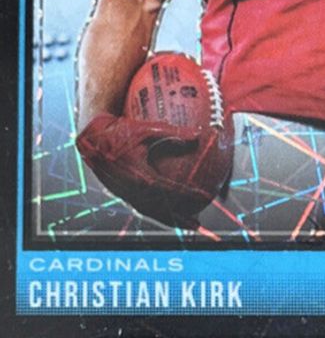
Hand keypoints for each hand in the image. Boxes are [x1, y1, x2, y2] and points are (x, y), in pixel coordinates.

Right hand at [76, 113, 207, 228]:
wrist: (93, 139)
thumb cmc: (120, 132)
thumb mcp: (148, 129)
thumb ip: (173, 133)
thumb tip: (197, 135)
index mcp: (140, 176)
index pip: (169, 190)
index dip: (187, 195)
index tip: (204, 196)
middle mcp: (133, 189)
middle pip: (160, 209)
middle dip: (180, 218)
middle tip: (198, 223)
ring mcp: (126, 193)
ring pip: (151, 211)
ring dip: (169, 219)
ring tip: (187, 223)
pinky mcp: (122, 193)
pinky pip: (142, 206)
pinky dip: (157, 211)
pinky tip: (168, 210)